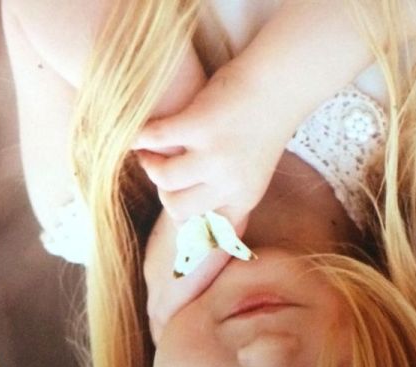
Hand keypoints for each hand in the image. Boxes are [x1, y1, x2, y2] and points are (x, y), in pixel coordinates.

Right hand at [132, 64, 294, 237]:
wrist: (279, 85)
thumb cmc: (262, 126)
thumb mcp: (252, 173)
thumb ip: (230, 196)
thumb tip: (203, 225)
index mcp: (244, 198)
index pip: (206, 232)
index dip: (185, 220)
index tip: (175, 202)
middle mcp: (230, 183)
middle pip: (176, 208)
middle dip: (163, 191)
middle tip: (161, 169)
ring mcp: (214, 156)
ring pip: (163, 178)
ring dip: (150, 163)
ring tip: (151, 149)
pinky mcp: (198, 125)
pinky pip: (153, 139)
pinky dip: (138, 137)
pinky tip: (136, 134)